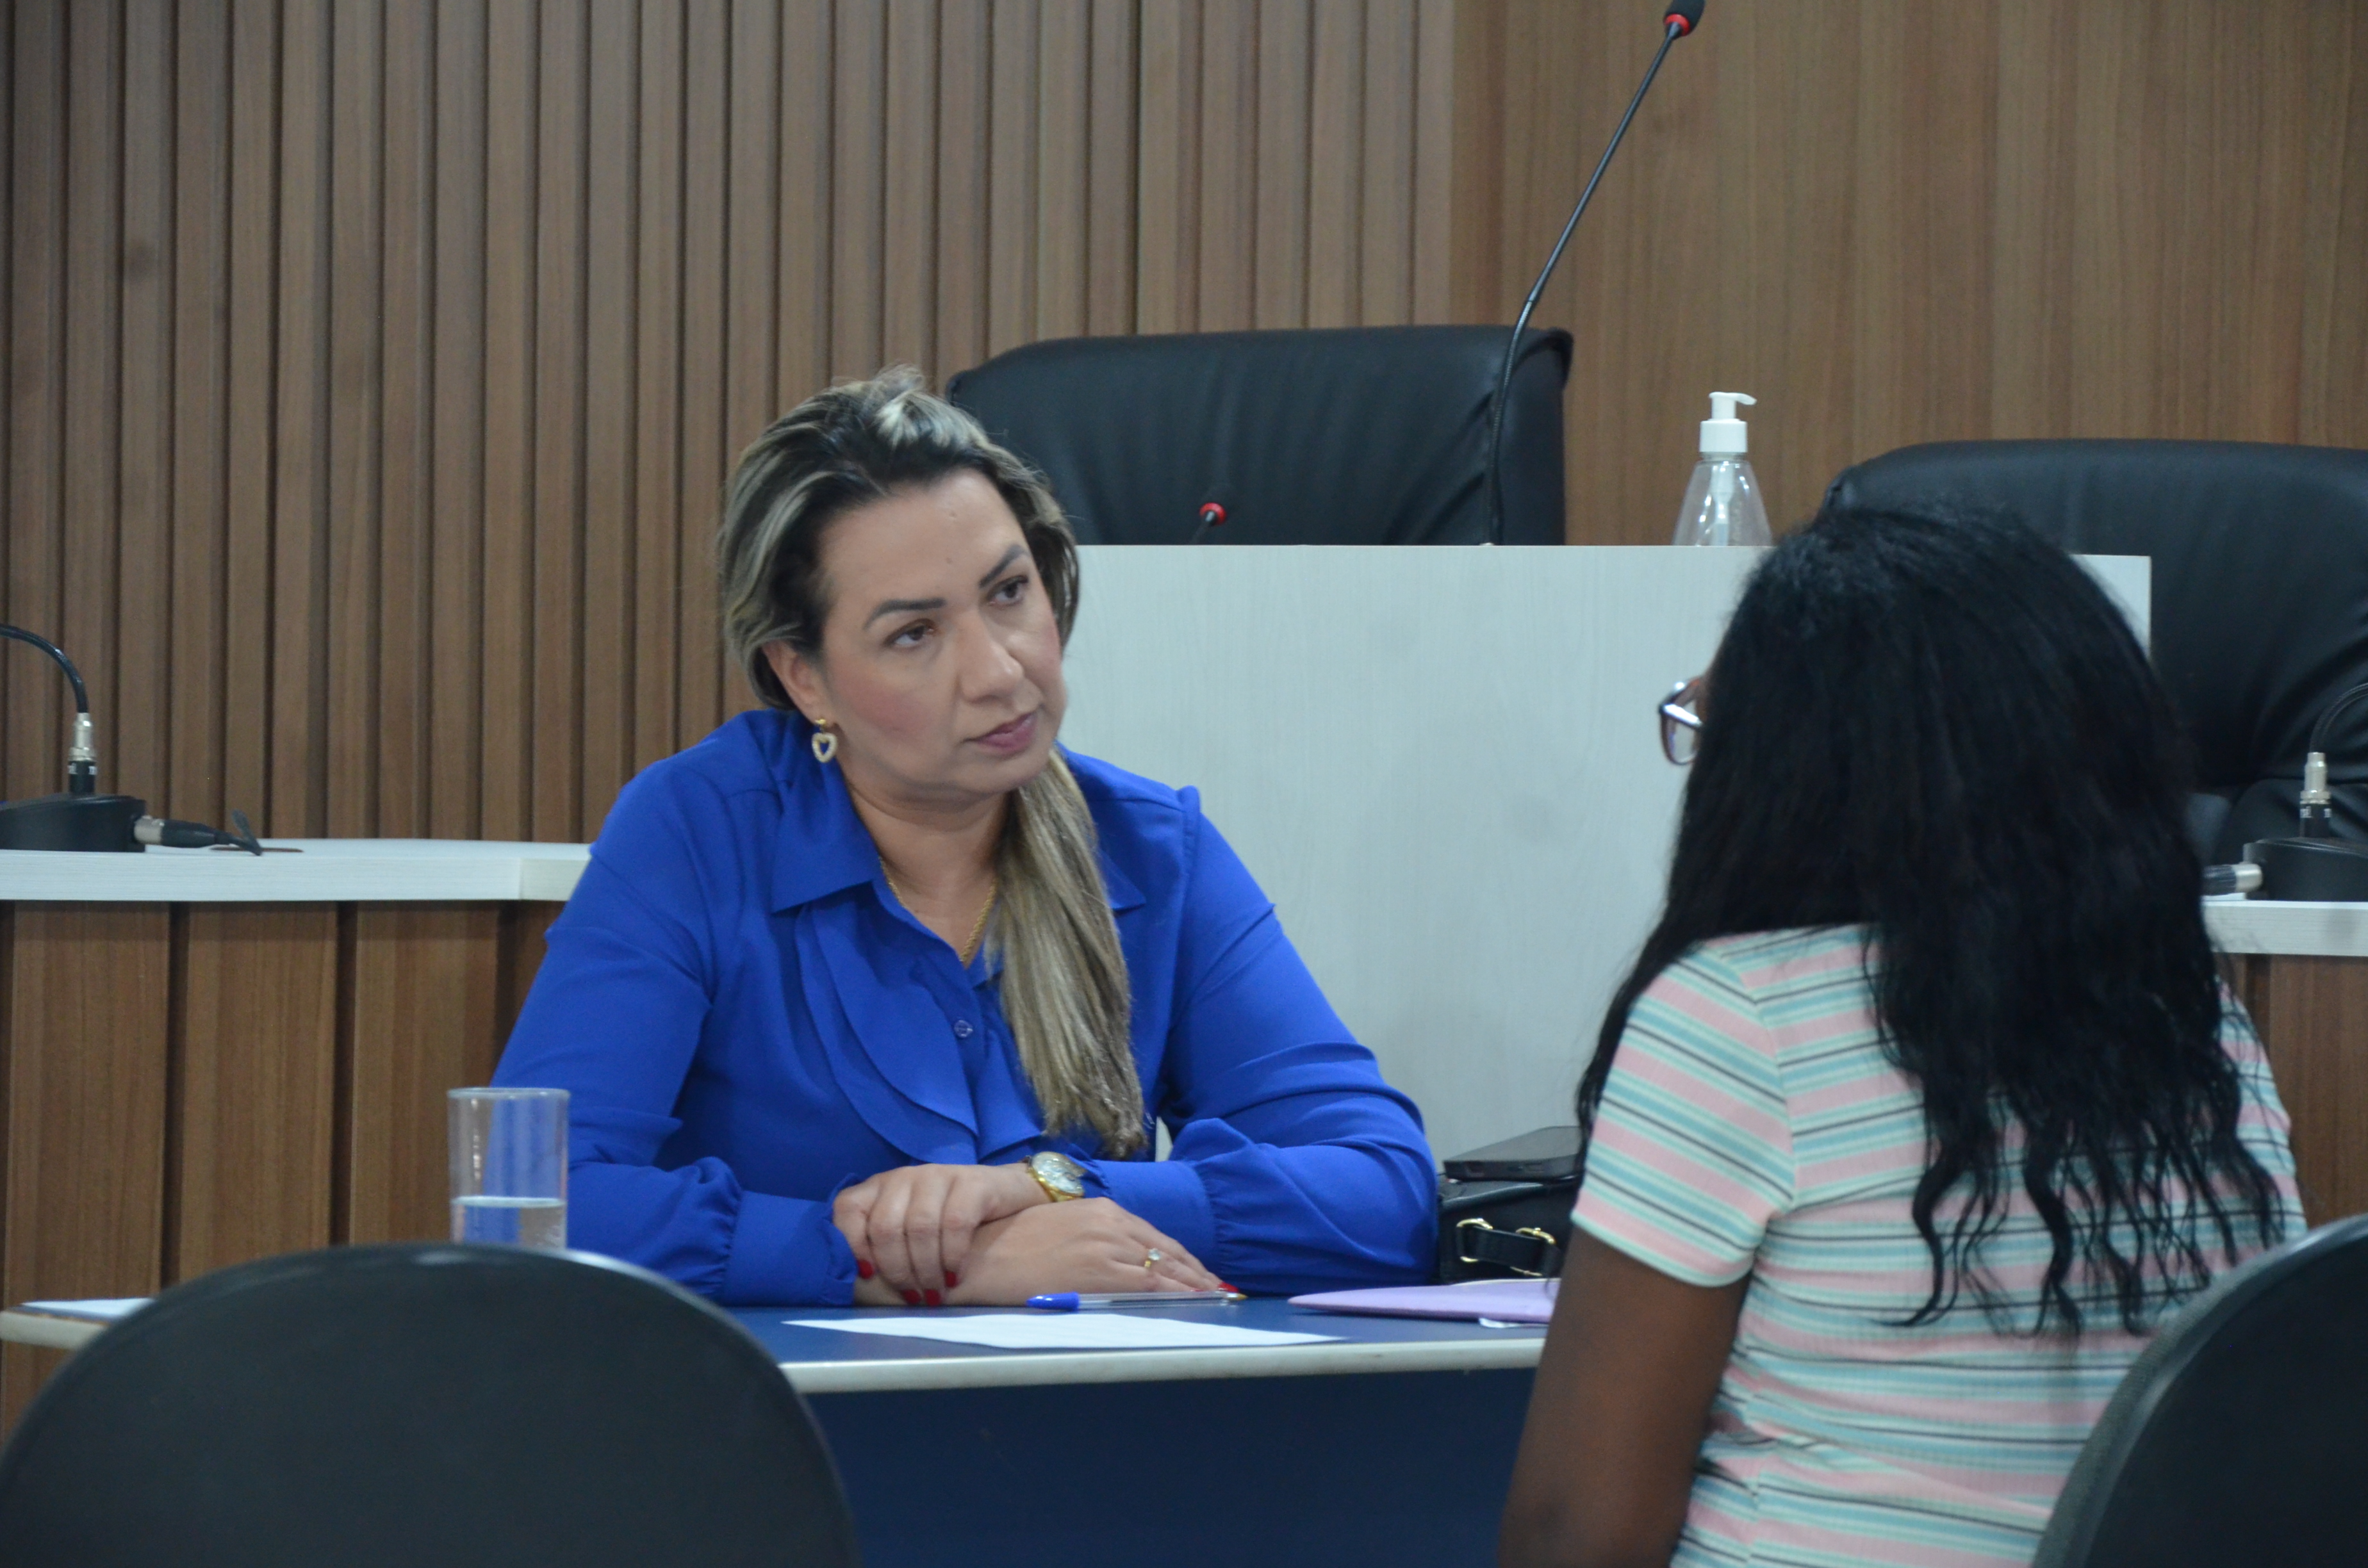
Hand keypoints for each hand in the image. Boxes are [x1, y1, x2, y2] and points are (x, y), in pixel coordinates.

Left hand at [834, 1162, 1046, 1302]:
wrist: (1006, 1194)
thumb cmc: (947, 1224)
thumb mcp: (908, 1229)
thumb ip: (882, 1245)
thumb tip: (860, 1283)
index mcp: (880, 1187)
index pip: (847, 1208)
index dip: (852, 1245)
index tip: (869, 1276)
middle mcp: (903, 1176)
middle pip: (885, 1227)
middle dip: (897, 1270)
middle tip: (913, 1296)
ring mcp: (937, 1175)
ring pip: (920, 1227)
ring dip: (926, 1270)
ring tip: (935, 1292)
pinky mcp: (972, 1182)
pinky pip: (956, 1223)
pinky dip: (952, 1256)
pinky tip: (955, 1275)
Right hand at [945, 1198, 1223, 1304]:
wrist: (976, 1255)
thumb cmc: (1007, 1246)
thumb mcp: (1057, 1231)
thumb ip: (1089, 1240)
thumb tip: (1112, 1261)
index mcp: (1100, 1211)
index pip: (1153, 1237)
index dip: (1180, 1258)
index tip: (1200, 1273)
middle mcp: (1110, 1224)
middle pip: (1166, 1251)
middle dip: (1195, 1272)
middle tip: (1220, 1289)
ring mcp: (1107, 1246)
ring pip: (1164, 1267)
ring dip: (1193, 1285)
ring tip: (1216, 1299)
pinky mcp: (1100, 1272)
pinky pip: (1151, 1284)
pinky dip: (1178, 1293)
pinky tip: (1194, 1302)